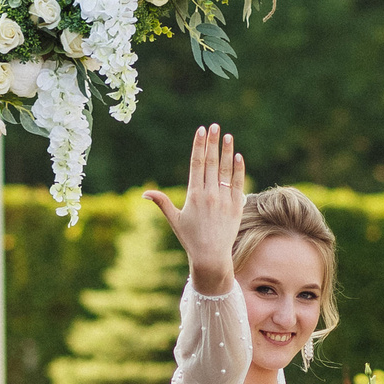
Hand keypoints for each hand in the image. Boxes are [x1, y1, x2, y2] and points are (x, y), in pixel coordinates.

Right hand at [144, 125, 247, 296]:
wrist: (211, 256)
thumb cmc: (190, 238)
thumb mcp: (174, 220)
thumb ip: (162, 203)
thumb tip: (145, 194)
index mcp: (193, 195)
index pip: (197, 164)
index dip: (199, 146)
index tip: (201, 131)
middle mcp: (209, 195)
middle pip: (211, 163)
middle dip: (212, 143)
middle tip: (214, 126)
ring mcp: (224, 200)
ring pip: (225, 171)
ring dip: (227, 152)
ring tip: (228, 136)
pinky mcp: (236, 207)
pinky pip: (237, 184)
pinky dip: (238, 170)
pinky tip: (238, 157)